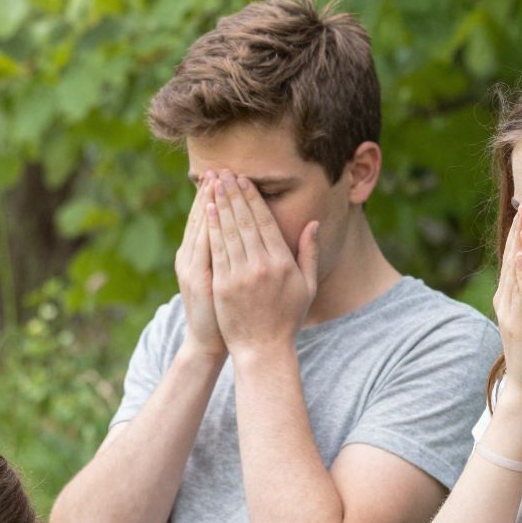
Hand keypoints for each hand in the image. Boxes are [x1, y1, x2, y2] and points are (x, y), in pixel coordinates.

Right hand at [174, 178, 225, 361]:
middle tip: (218, 168)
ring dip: (207, 203)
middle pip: (201, 219)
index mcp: (196, 256)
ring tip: (215, 180)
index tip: (223, 175)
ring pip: (200, 228)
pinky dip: (207, 227)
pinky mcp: (197, 277)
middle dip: (210, 193)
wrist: (208, 342)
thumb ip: (224, 255)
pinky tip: (212, 209)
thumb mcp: (221, 281)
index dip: (213, 197)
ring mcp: (191, 267)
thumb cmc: (222, 313)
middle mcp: (189, 257)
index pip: (206, 219)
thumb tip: (235, 233)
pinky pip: (203, 246)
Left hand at [206, 172, 318, 355]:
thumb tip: (313, 223)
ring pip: (228, 232)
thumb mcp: (307, 286)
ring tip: (214, 184)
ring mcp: (239, 276)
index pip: (265, 221)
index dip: (253, 198)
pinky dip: (212, 229)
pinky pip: (216, 250)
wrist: (262, 349)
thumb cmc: (287, 318)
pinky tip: (208, 212)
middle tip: (225, 172)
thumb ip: (310, 253)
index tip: (245, 180)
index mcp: (282, 263)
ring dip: (221, 205)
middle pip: (245, 221)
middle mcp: (261, 266)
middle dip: (234, 194)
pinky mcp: (222, 286)